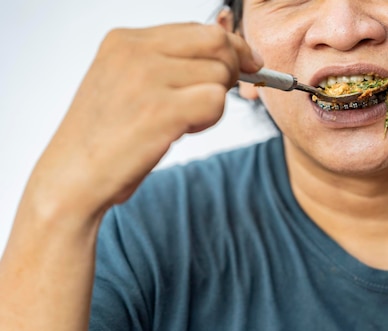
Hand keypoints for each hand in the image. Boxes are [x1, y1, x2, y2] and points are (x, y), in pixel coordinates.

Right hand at [27, 22, 262, 221]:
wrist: (72, 177)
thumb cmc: (106, 137)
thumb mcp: (129, 84)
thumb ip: (168, 64)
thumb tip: (226, 56)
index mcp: (125, 40)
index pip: (198, 29)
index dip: (229, 47)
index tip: (247, 63)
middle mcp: (135, 51)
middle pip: (217, 43)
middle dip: (233, 69)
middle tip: (222, 94)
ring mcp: (147, 78)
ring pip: (220, 74)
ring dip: (215, 102)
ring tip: (183, 121)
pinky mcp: (161, 109)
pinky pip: (217, 101)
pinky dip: (211, 119)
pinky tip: (184, 130)